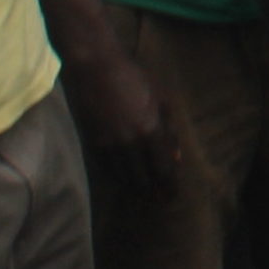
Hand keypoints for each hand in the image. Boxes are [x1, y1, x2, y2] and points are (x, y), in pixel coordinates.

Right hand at [61, 47, 182, 198]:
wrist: (95, 67)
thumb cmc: (133, 76)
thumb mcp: (161, 97)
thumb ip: (170, 128)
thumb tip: (177, 155)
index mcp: (150, 129)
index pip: (163, 168)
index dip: (169, 185)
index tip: (172, 196)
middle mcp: (129, 142)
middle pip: (143, 178)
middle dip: (152, 192)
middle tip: (159, 201)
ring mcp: (108, 144)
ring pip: (123, 177)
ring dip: (135, 188)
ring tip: (143, 195)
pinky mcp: (91, 142)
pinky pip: (106, 169)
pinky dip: (116, 178)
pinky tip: (123, 181)